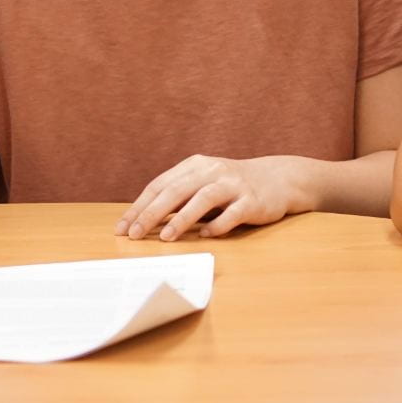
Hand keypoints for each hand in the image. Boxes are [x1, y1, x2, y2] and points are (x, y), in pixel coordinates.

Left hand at [117, 155, 309, 241]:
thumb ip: (179, 197)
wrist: (278, 179)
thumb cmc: (232, 186)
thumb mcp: (203, 184)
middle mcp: (212, 171)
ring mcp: (233, 184)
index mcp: (195, 165)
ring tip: (165, 237)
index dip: (139, 205)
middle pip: (176, 190)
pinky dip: (218, 225)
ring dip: (182, 218)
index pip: (160, 185)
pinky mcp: (253, 200)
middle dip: (152, 213)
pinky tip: (205, 236)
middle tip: (134, 233)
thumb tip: (145, 221)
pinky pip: (232, 214)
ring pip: (202, 199)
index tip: (122, 226)